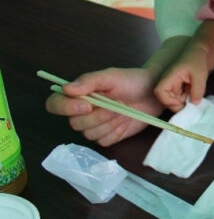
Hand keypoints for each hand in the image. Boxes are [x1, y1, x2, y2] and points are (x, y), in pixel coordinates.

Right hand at [44, 67, 161, 146]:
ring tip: (122, 110)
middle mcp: (82, 112)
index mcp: (79, 95)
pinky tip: (124, 121)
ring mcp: (94, 126)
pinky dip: (115, 132)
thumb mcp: (112, 76)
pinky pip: (103, 141)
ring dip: (108, 123)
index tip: (87, 106)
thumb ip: (89, 81)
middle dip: (97, 115)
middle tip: (116, 104)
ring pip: (89, 134)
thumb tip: (65, 88)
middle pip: (75, 123)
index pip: (55, 104)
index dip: (66, 108)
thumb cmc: (132, 81)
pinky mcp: (107, 137)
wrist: (153, 93)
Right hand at [153, 52, 208, 110]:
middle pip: (166, 99)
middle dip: (178, 104)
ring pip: (174, 101)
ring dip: (184, 102)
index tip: (181, 102)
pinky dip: (186, 99)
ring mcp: (172, 86)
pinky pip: (179, 99)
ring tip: (194, 95)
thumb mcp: (200, 75)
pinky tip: (193, 93)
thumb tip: (195, 104)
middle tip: (192, 103)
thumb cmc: (197, 61)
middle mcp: (168, 82)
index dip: (167, 100)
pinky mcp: (177, 89)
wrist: (199, 55)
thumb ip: (198, 90)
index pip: (160, 91)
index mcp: (170, 77)